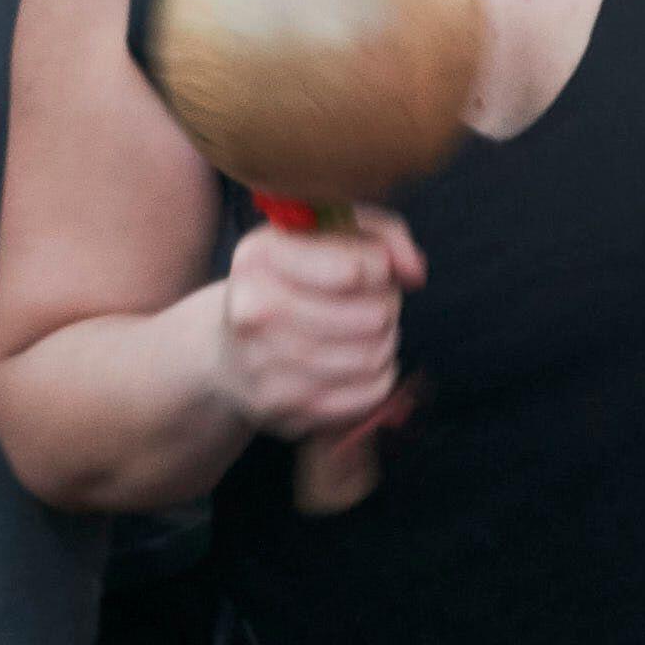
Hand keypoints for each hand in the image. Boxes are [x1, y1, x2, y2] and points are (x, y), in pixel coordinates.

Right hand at [212, 206, 420, 442]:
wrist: (230, 354)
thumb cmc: (294, 283)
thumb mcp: (328, 236)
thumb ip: (384, 234)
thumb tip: (414, 272)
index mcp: (260, 258)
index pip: (357, 270)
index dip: (381, 268)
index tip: (371, 270)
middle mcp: (254, 312)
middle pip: (375, 315)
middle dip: (387, 306)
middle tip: (372, 304)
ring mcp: (265, 367)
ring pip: (375, 355)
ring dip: (384, 341)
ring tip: (365, 332)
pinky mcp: (285, 410)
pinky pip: (371, 392)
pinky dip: (378, 375)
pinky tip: (356, 363)